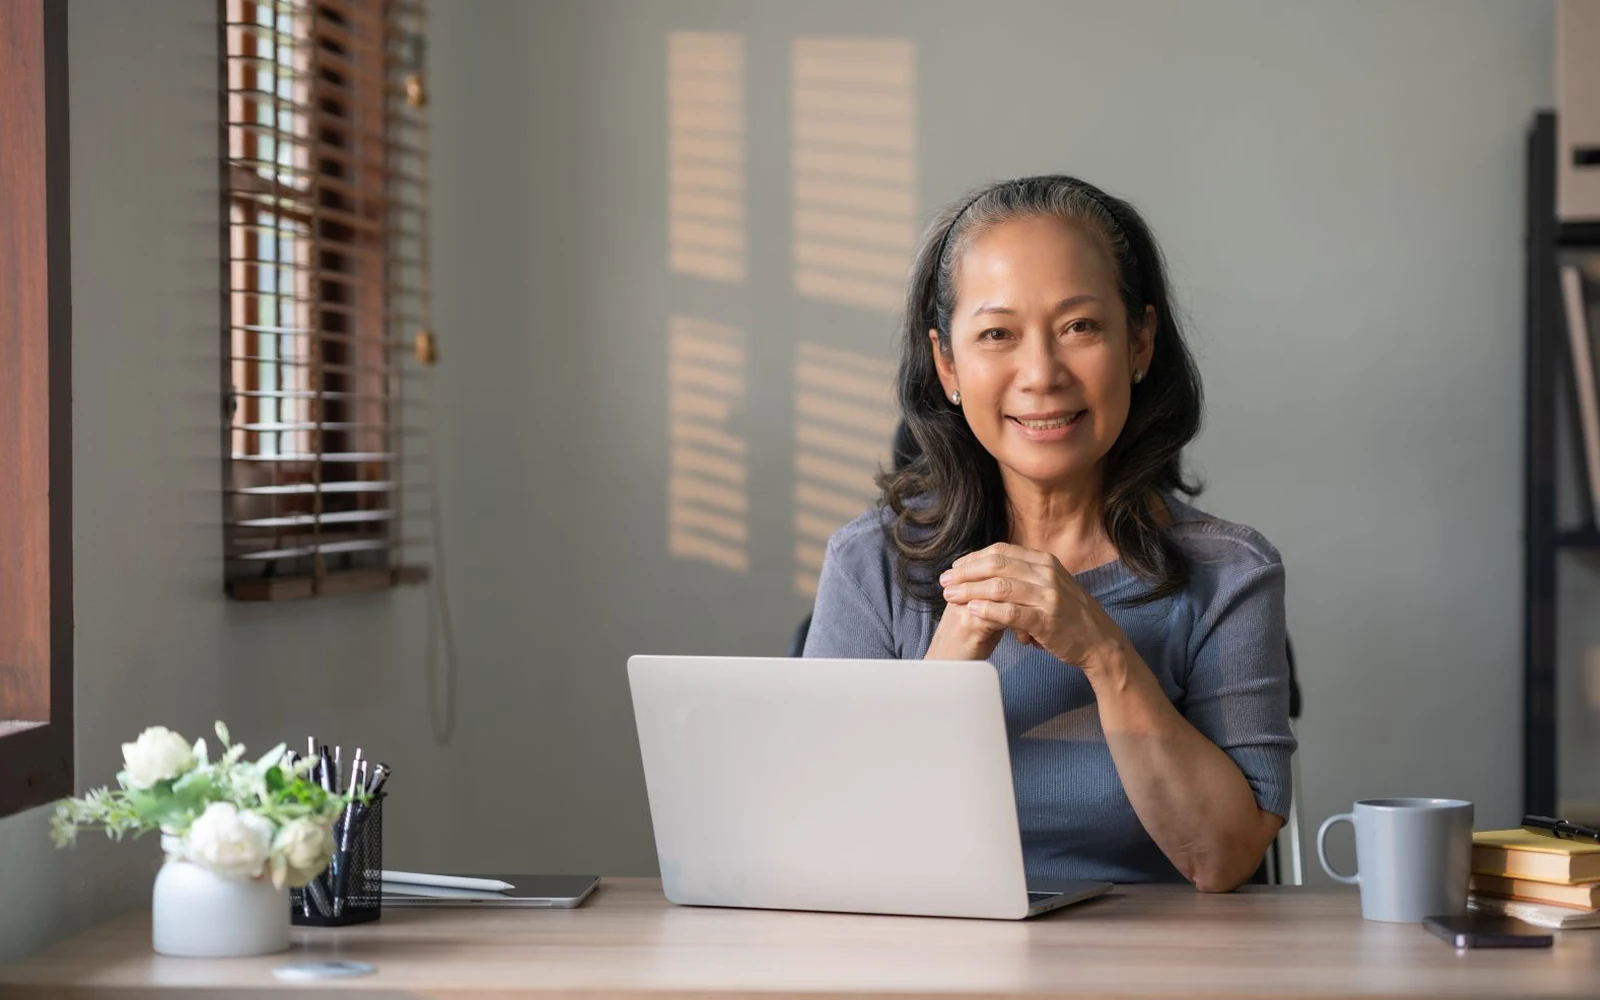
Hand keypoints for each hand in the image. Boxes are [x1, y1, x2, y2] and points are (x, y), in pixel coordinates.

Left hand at [940, 543, 1127, 672]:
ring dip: (970, 590)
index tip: (954, 567)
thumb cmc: (1068, 616)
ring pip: (1000, 586)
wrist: (1099, 642)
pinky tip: (971, 609)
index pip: (1001, 551)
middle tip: (945, 581)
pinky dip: (988, 609)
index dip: (973, 558)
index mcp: (1044, 562)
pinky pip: (1012, 612)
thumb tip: (987, 571)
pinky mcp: (1047, 620)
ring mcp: (1048, 597)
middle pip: (996, 565)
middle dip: (965, 572)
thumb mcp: (1049, 585)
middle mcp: (1046, 574)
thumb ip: (1023, 576)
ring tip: (950, 596)